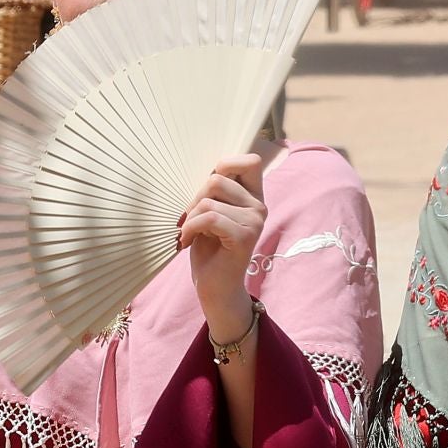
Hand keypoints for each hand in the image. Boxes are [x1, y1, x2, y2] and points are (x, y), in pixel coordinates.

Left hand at [178, 154, 266, 337]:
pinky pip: (209, 218)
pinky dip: (190, 229)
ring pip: (208, 201)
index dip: (224, 165)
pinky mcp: (244, 237)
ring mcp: (254, 221)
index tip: (208, 191)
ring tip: (190, 233)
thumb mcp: (211, 211)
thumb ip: (215, 191)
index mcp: (253, 196)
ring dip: (190, 218)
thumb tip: (207, 170)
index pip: (250, 161)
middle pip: (217, 178)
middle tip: (191, 219)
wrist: (214, 287)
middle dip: (195, 198)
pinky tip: (188, 241)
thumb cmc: (209, 248)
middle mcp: (259, 206)